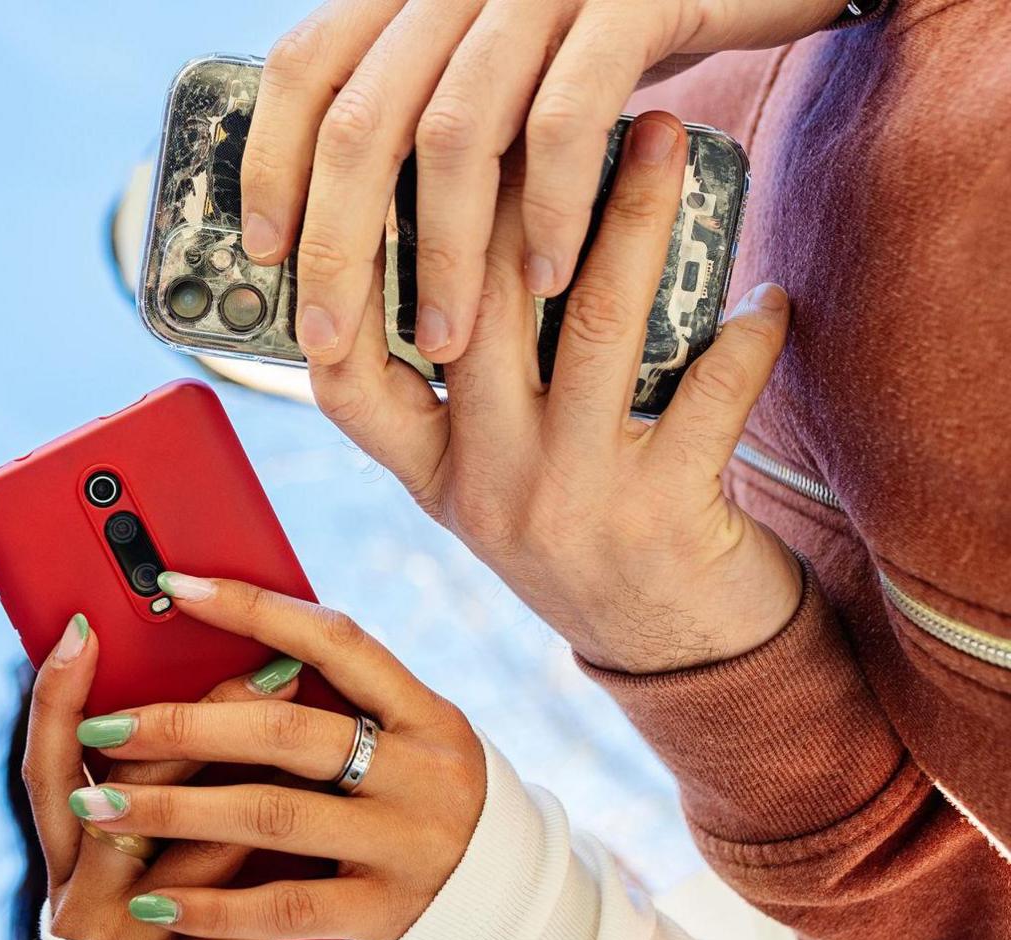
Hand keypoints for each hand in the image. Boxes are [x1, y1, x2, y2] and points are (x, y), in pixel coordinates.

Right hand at [23, 613, 308, 939]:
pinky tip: (324, 823)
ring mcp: (123, 938)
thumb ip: (158, 771)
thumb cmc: (158, 899)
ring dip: (252, 786)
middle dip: (191, 725)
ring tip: (305, 722)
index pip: (43, 762)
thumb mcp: (137, 839)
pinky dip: (278, 862)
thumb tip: (207, 658)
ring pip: (186, 855)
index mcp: (61, 847)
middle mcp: (76, 894)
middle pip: (121, 797)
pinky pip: (235, 913)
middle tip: (265, 665)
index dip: (54, 696)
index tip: (81, 628)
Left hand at [74, 574, 483, 939]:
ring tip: (100, 803)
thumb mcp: (404, 732)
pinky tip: (151, 897)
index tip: (174, 586)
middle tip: (104, 726)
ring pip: (272, 816)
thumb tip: (226, 644)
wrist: (497, 897)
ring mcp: (405, 844)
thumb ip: (335, 697)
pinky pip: (282, 905)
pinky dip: (211, 902)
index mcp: (425, 711)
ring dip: (173, 808)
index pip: (336, 640)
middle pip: (286, 732)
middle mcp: (422, 772)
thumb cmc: (416, 792)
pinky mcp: (383, 910)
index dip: (254, 608)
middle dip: (182, 726)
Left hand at [244, 0, 837, 368]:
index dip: (272, 159)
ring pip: (454, 133)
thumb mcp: (510, 62)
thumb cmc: (625, 37)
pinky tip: (548, 279)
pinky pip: (565, 122)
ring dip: (441, 253)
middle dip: (337, 243)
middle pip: (362, 116)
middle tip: (327, 336)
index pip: (308, 65)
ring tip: (445, 340)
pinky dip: (550, 213)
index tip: (264, 250)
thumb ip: (432, 113)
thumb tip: (346, 236)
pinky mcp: (630, 1)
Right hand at [315, 112, 799, 672]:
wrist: (676, 660)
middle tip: (556, 109)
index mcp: (436, 479)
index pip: (349, 383)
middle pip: (478, 316)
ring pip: (592, 330)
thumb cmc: (588, 545)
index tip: (371, 193)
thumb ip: (469, 402)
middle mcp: (487, 489)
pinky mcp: (664, 514)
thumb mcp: (497, 489)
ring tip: (666, 141)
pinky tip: (765, 299)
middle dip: (517, 195)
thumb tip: (476, 248)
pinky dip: (747, 336)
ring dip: (636, 221)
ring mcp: (571, 503)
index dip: (342, 292)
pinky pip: (710, 394)